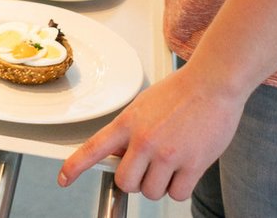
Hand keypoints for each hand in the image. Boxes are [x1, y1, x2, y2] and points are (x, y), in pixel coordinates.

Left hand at [57, 64, 245, 200]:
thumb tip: (117, 154)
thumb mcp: (143, 105)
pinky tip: (185, 171)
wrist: (213, 82)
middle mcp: (144, 140)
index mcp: (128, 122)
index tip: (63, 178)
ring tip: (170, 165)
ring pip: (152, 192)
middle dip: (134, 182)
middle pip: (125, 183)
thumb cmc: (181, 92)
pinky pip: (177, 194)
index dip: (74, 167)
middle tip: (146, 170)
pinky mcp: (193, 164)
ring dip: (159, 186)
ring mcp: (168, 154)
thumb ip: (128, 130)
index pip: (93, 148)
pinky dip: (180, 188)